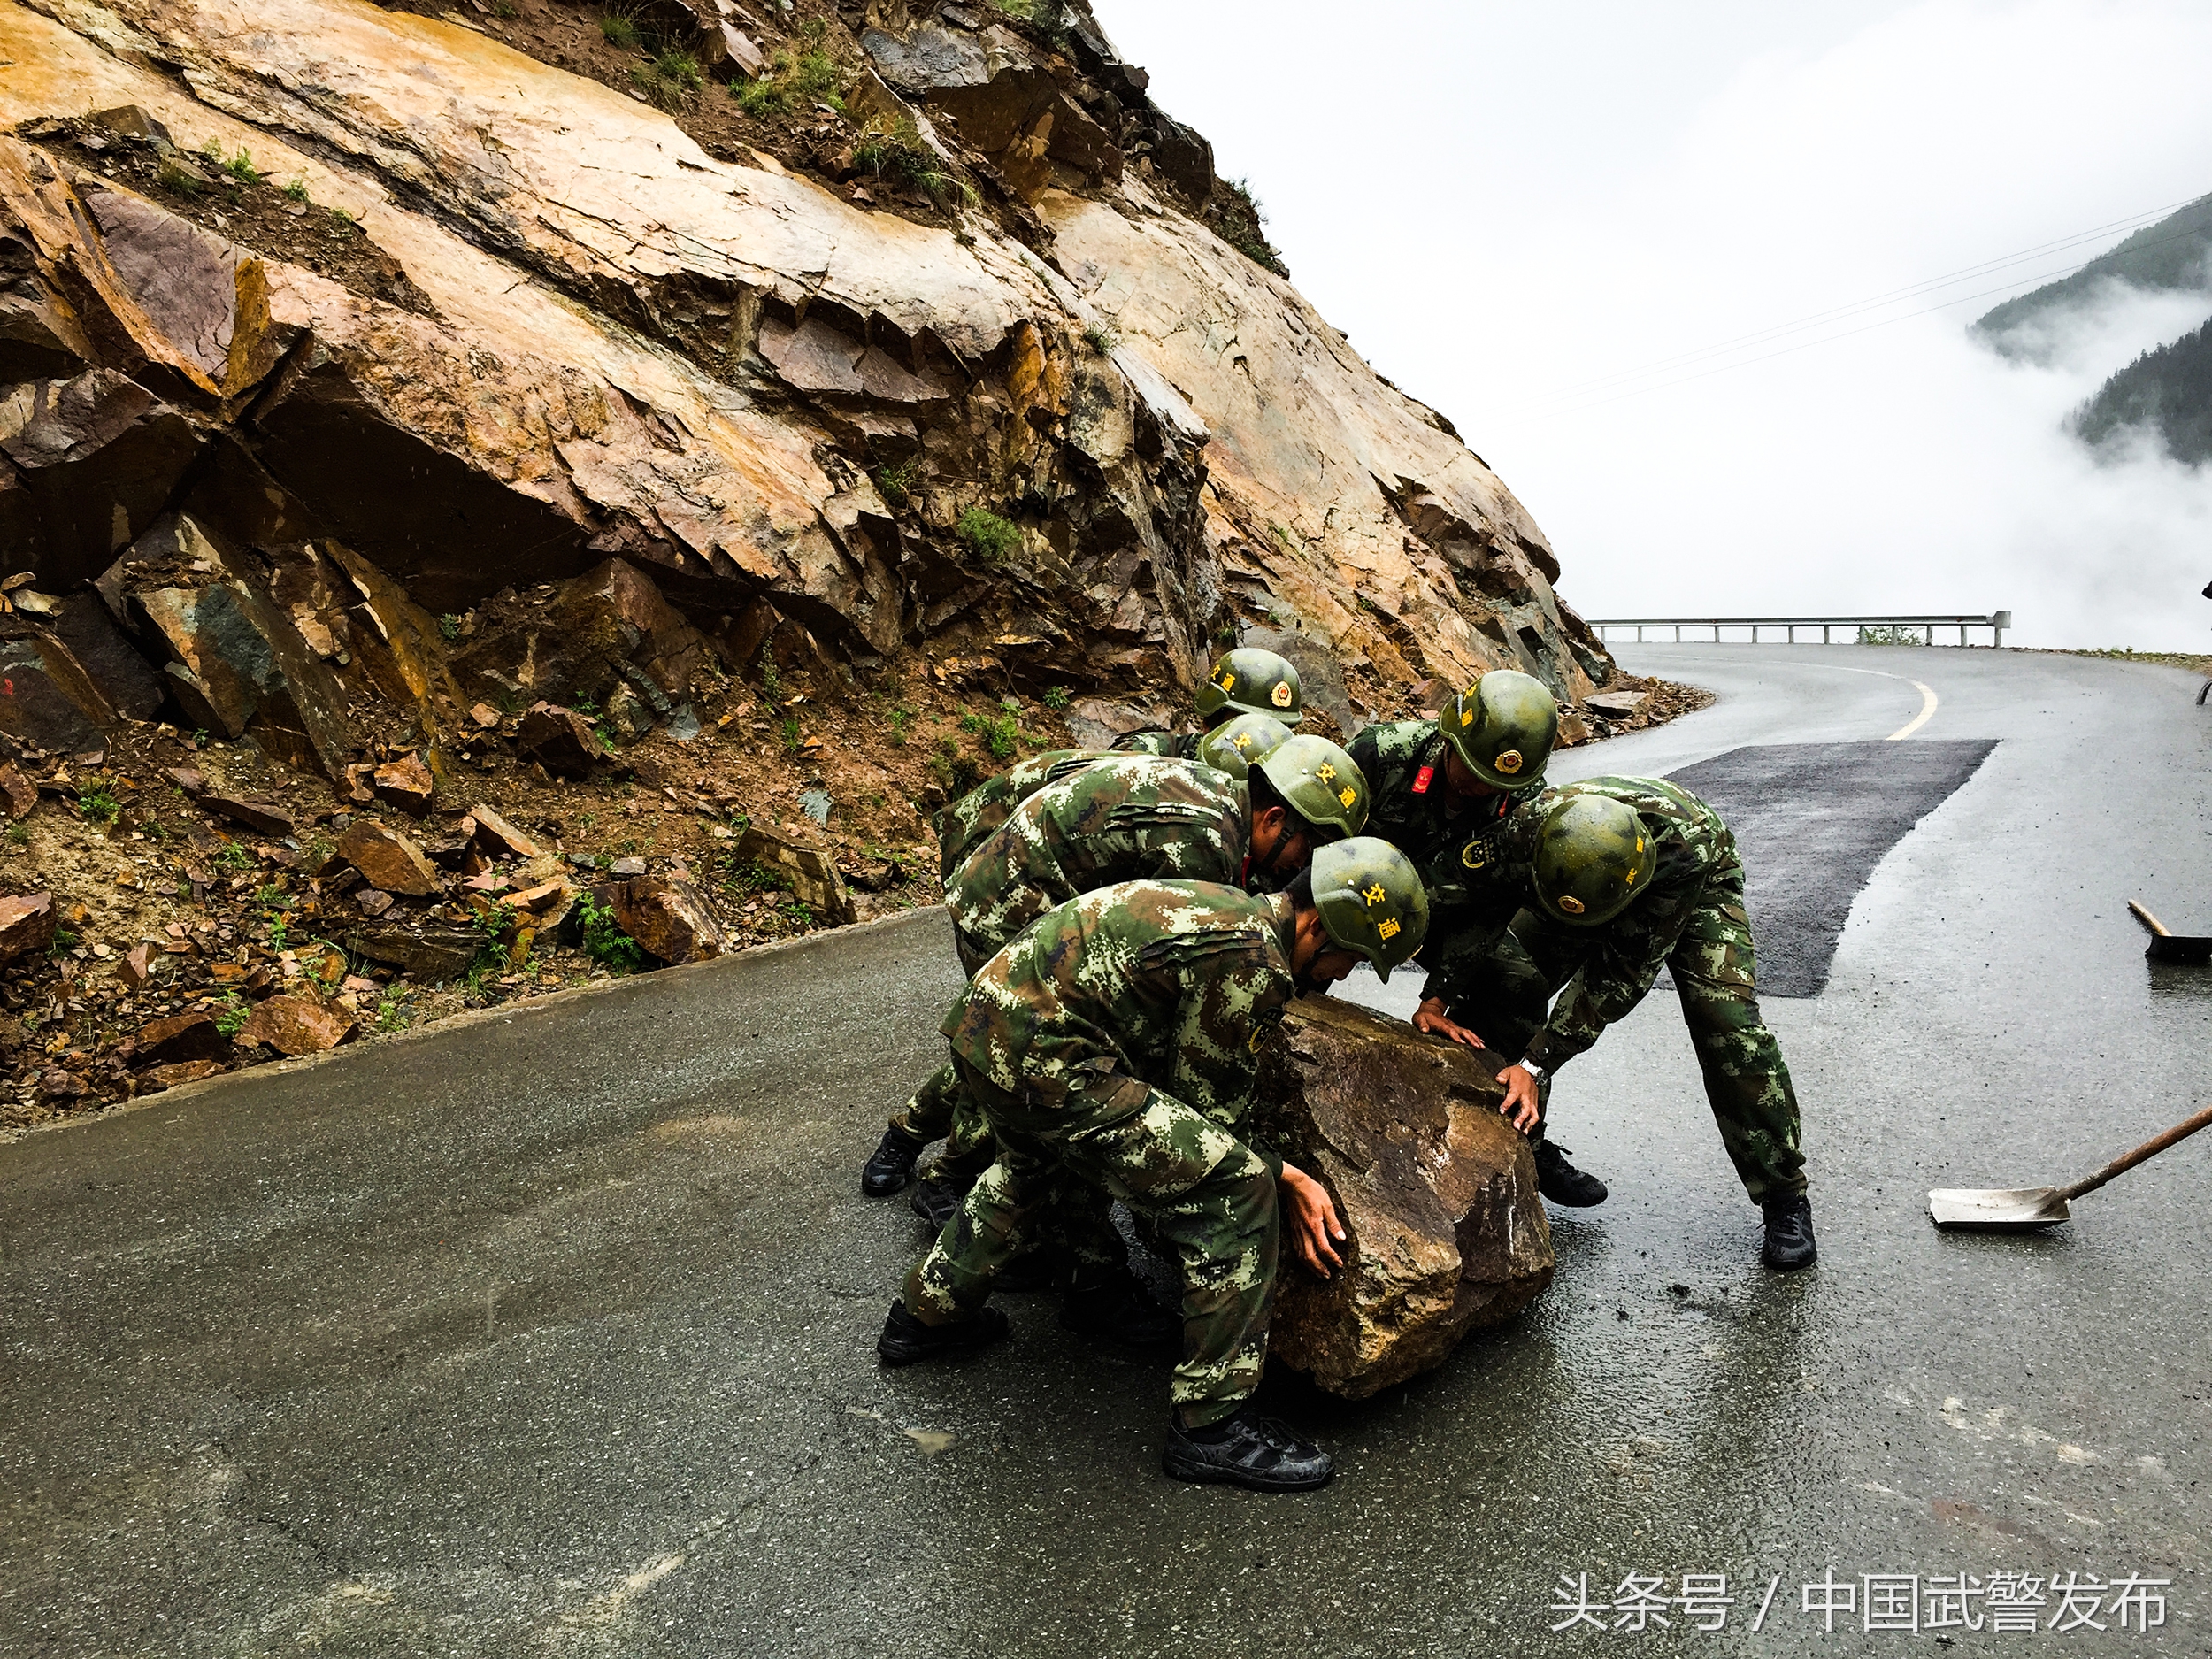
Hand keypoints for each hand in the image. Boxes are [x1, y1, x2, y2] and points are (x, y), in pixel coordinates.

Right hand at [1278, 1162, 1345, 1277]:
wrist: (1294, 1185)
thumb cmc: (1312, 1192)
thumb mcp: (1327, 1205)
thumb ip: (1334, 1224)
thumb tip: (1342, 1238)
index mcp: (1314, 1226)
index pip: (1324, 1248)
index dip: (1332, 1258)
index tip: (1339, 1263)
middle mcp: (1304, 1232)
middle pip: (1310, 1257)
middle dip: (1320, 1268)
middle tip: (1328, 1276)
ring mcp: (1297, 1231)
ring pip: (1302, 1255)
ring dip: (1311, 1266)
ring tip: (1319, 1272)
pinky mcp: (1293, 1229)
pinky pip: (1297, 1248)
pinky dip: (1303, 1258)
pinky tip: (1308, 1259)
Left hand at [1412, 996, 1485, 1049]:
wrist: (1430, 1009)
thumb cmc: (1424, 1016)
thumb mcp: (1419, 1019)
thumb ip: (1422, 1025)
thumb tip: (1424, 1030)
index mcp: (1440, 1024)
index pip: (1449, 1030)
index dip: (1455, 1036)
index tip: (1461, 1042)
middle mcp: (1450, 1025)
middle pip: (1462, 1031)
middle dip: (1470, 1039)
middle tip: (1477, 1046)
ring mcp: (1454, 1026)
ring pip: (1467, 1032)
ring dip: (1475, 1039)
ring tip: (1481, 1046)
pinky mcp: (1457, 1028)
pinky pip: (1468, 1032)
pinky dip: (1475, 1037)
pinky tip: (1480, 1043)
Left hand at [1495, 1063, 1540, 1132]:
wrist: (1530, 1071)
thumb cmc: (1518, 1074)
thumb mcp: (1508, 1071)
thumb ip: (1503, 1076)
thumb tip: (1498, 1079)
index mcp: (1518, 1089)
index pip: (1512, 1097)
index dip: (1507, 1104)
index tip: (1502, 1111)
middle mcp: (1526, 1097)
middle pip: (1525, 1109)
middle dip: (1521, 1119)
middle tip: (1516, 1126)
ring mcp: (1532, 1102)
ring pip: (1533, 1115)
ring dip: (1528, 1124)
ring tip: (1523, 1132)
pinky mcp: (1535, 1105)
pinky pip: (1535, 1116)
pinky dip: (1531, 1124)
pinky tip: (1526, 1130)